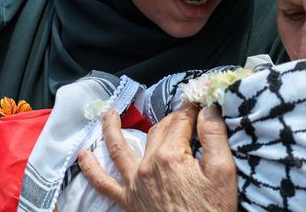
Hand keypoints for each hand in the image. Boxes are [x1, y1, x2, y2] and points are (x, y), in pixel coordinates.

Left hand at [78, 104, 237, 211]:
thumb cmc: (212, 211)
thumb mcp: (223, 173)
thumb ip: (214, 137)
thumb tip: (208, 110)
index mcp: (171, 157)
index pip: (180, 122)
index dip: (191, 110)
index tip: (198, 105)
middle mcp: (148, 167)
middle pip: (156, 131)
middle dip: (169, 119)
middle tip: (181, 115)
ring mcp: (135, 184)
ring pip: (118, 149)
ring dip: (111, 129)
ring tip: (108, 115)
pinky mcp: (129, 201)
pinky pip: (104, 184)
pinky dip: (91, 170)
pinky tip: (83, 157)